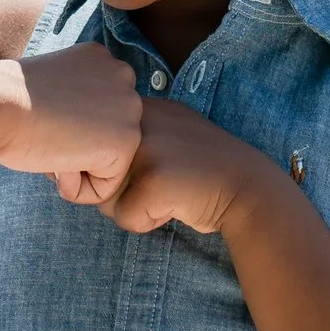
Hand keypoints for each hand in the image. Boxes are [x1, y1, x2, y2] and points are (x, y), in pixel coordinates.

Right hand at [0, 45, 142, 204]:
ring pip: (107, 164)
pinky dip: (77, 188)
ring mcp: (129, 108)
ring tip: (49, 146)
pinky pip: (105, 188)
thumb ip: (77, 102)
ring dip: (76, 168)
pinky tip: (55, 163)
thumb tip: (82, 134)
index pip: (98, 116)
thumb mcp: (53, 86)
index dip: (66, 129)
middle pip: (106, 137)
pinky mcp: (125, 141)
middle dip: (75, 148)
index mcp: (103, 60)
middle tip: (44, 133)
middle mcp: (123, 76)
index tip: (42, 117)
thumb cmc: (7, 99)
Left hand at [102, 98, 276, 236]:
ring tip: (169, 194)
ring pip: (106, 197)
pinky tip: (176, 207)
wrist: (249, 188)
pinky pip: (125, 218)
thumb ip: (132, 140)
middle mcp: (140, 121)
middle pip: (98, 172)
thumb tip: (80, 168)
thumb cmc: (203, 171)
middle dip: (123, 190)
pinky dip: (148, 222)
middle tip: (164, 184)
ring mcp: (146, 149)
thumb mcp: (170, 135)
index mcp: (143, 108)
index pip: (99, 147)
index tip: (157, 169)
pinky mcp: (151, 181)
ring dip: (133, 206)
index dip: (120, 170)